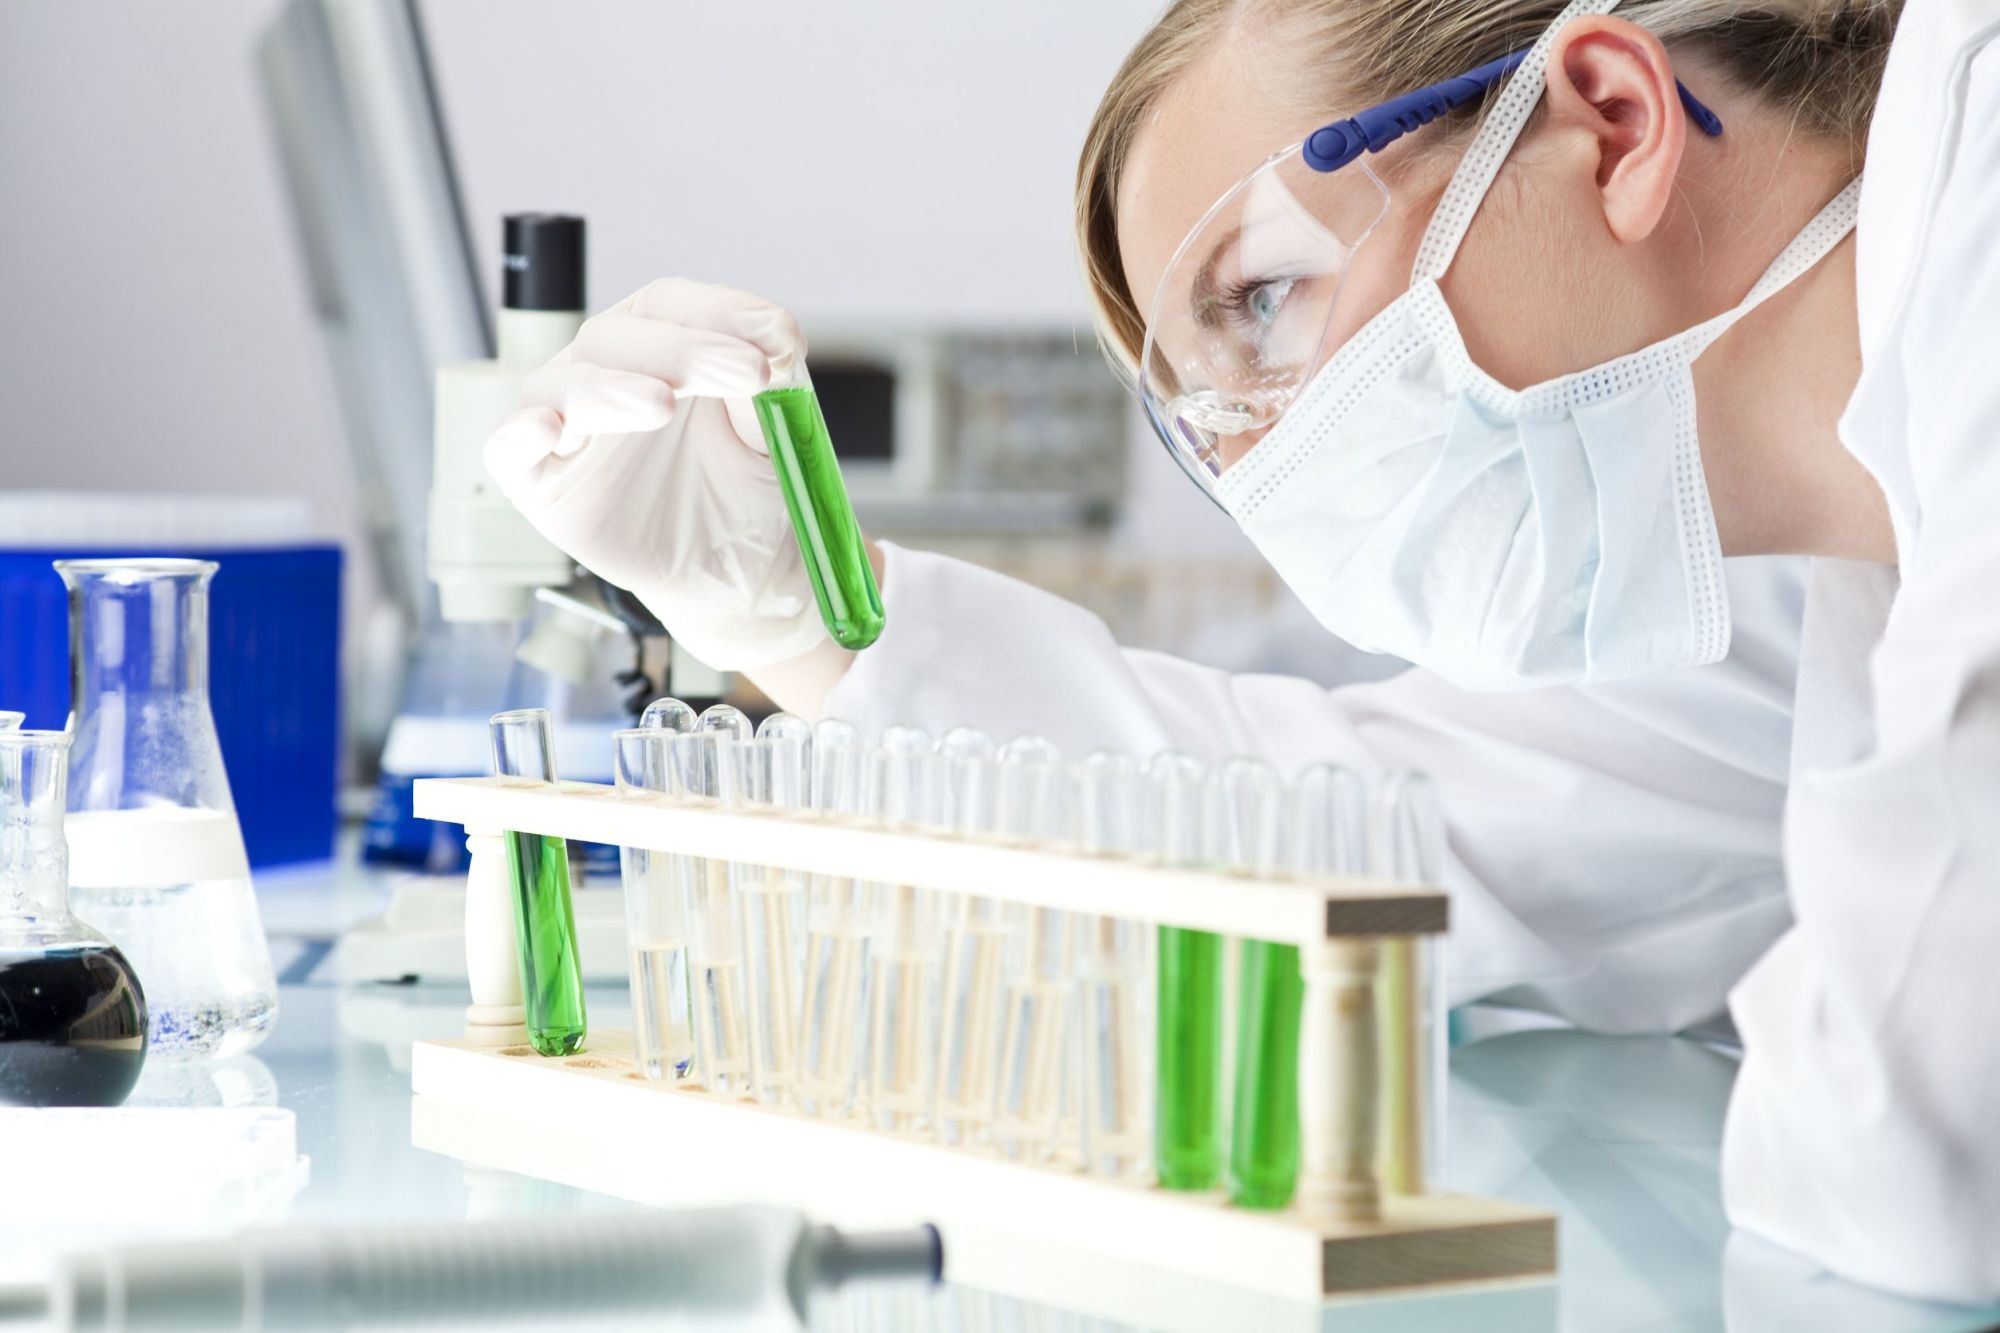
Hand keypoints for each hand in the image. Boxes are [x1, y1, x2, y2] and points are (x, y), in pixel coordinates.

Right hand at [483, 278, 825, 671]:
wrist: (742, 573)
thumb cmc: (749, 490)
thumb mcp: (774, 428)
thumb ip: (772, 377)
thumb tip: (775, 330)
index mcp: (658, 348)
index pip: (668, 304)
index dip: (718, 313)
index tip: (776, 341)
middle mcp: (605, 375)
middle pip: (616, 337)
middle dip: (684, 351)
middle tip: (749, 374)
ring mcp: (569, 429)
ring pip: (562, 385)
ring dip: (610, 388)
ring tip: (661, 403)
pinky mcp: (541, 484)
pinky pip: (508, 451)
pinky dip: (519, 435)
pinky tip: (546, 429)